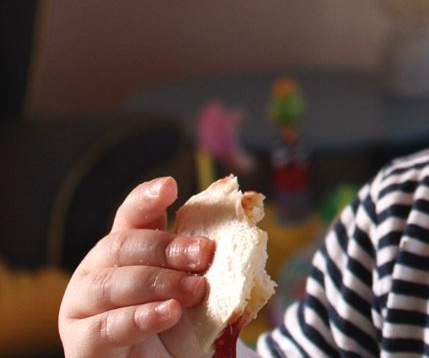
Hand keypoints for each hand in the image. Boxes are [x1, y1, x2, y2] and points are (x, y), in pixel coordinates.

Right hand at [59, 177, 214, 356]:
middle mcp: (97, 272)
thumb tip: (245, 223)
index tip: (170, 187)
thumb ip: (205, 261)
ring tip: (194, 290)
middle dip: (166, 246)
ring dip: (158, 282)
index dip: (147, 198)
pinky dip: (141, 317)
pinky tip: (169, 312)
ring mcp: (82, 307)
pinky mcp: (82, 342)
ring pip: (112, 283)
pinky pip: (107, 325)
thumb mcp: (196, 289)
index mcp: (126, 252)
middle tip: (204, 254)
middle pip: (122, 244)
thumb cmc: (179, 329)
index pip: (131, 215)